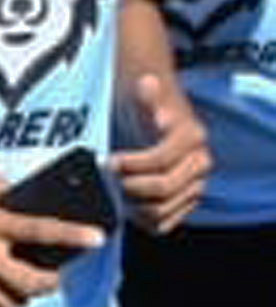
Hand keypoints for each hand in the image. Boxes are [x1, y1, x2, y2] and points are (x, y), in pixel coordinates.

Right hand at [0, 169, 103, 306]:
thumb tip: (35, 204)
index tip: (98, 239)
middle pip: (33, 283)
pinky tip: (1, 302)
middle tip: (50, 276)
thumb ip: (7, 189)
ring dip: (25, 299)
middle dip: (51, 283)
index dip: (72, 235)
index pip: (39, 230)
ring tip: (21, 288)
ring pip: (14, 305)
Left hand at [114, 69, 210, 235]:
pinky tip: (124, 205)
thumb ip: (145, 93)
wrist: (149, 120)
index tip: (109, 161)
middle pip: (163, 188)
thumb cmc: (139, 109)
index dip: (132, 164)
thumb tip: (148, 83)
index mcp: (192, 137)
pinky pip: (163, 224)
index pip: (161, 160)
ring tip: (112, 193)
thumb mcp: (140, 97)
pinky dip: (140, 220)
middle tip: (107, 180)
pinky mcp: (184, 204)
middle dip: (130, 186)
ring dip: (132, 205)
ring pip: (162, 210)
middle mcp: (200, 163)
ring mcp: (195, 186)